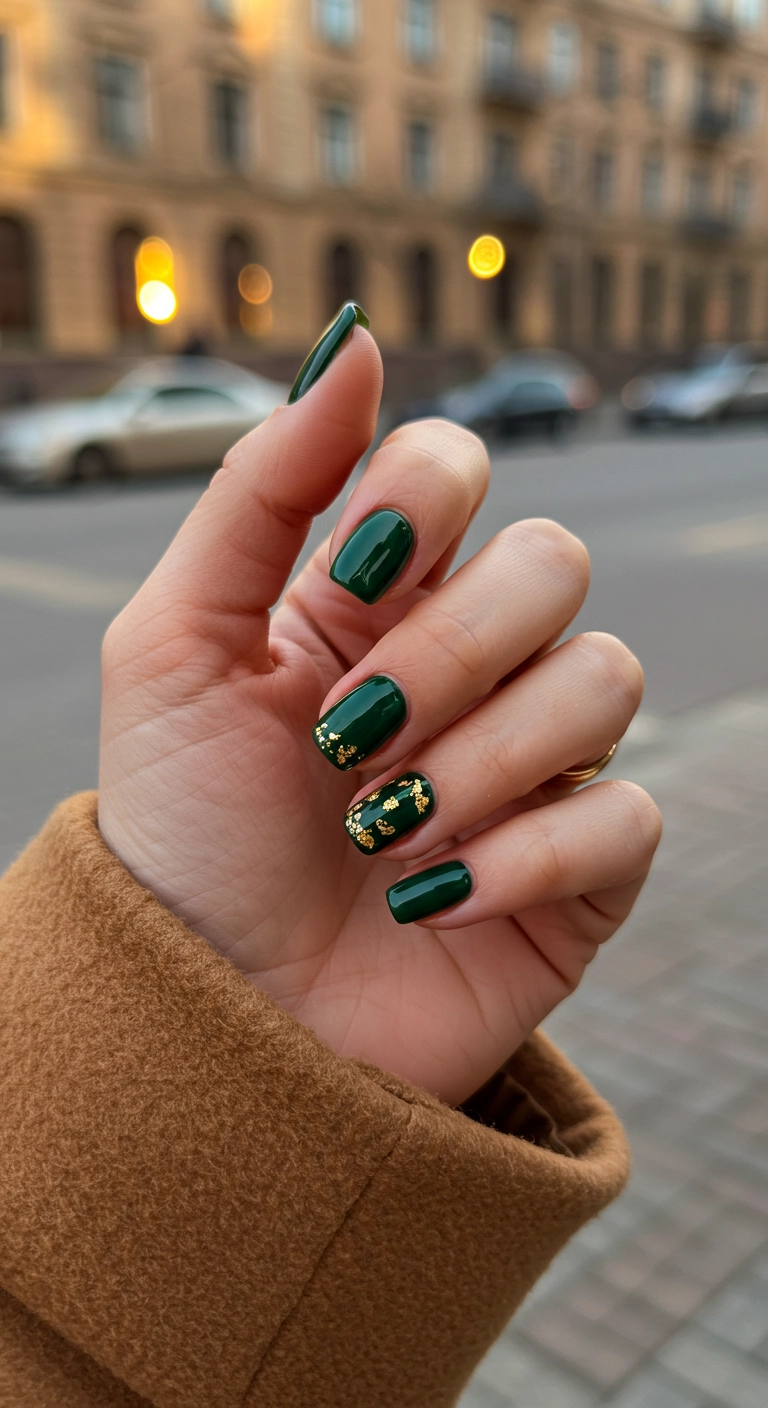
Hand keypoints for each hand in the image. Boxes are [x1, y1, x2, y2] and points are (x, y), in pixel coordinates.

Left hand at [99, 327, 660, 1105]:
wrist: (211, 1020)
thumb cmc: (185, 834)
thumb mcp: (174, 646)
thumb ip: (261, 489)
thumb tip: (356, 339)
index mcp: (376, 597)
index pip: (459, 465)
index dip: (421, 504)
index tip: (347, 583)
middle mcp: (471, 663)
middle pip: (553, 562)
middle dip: (448, 652)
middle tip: (349, 740)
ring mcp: (533, 762)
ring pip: (605, 681)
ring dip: (477, 762)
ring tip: (384, 835)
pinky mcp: (580, 868)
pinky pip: (624, 816)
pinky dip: (520, 857)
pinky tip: (432, 899)